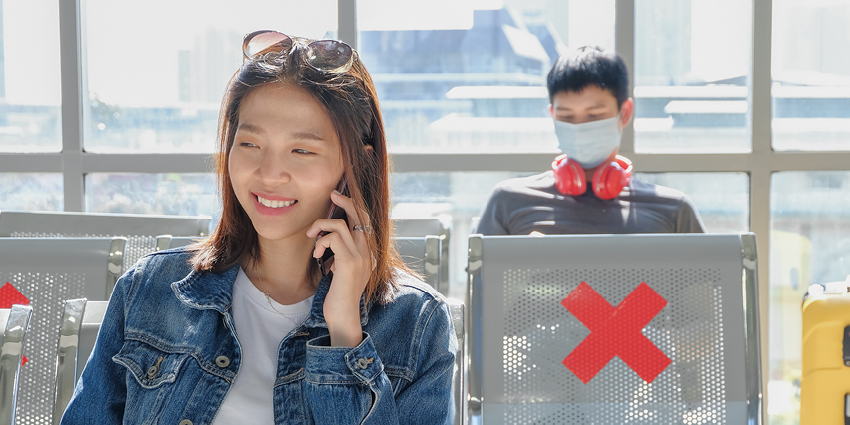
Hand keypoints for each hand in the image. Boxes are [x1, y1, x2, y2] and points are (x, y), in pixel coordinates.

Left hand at [306, 190, 372, 346]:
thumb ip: (341, 255)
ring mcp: (360, 257)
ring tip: (312, 238)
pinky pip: (333, 238)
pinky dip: (321, 242)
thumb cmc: (340, 296)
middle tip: (332, 195)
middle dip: (345, 201)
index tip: (339, 197)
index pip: (365, 221)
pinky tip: (317, 254)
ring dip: (321, 227)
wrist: (344, 317)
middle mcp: (367, 252)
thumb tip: (330, 240)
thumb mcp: (342, 271)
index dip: (354, 206)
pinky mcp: (348, 262)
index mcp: (367, 253)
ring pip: (340, 225)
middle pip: (360, 215)